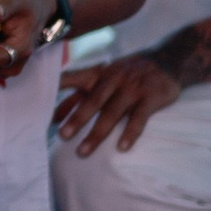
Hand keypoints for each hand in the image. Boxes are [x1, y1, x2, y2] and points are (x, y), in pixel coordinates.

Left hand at [57, 52, 183, 154]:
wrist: (170, 59)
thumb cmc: (129, 71)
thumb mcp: (105, 75)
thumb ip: (82, 93)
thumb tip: (56, 114)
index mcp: (99, 73)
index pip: (73, 79)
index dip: (57, 90)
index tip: (41, 104)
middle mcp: (114, 78)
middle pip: (92, 101)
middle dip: (76, 119)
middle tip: (62, 136)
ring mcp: (133, 88)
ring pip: (112, 112)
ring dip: (97, 133)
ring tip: (83, 151)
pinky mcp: (151, 98)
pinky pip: (139, 118)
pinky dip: (130, 133)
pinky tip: (121, 148)